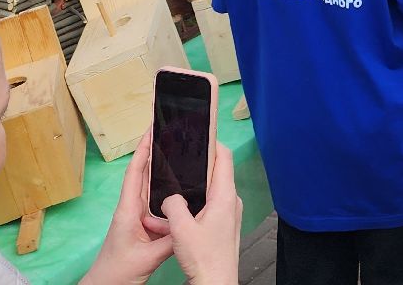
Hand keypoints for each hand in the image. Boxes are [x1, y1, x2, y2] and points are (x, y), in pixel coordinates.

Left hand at [80, 129, 174, 284]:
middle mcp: (131, 210)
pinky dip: (167, 195)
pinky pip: (156, 206)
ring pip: (150, 190)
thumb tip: (191, 222)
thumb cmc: (118, 272)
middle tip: (169, 135)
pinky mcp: (142, 227)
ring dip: (162, 173)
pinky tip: (181, 192)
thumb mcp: (148, 256)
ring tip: (180, 157)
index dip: (143, 150)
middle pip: (143, 175)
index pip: (135, 174)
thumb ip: (170, 240)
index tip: (152, 129)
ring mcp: (136, 218)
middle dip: (154, 153)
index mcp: (128, 211)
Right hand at [160, 141, 242, 284]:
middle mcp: (232, 201)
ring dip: (200, 182)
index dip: (212, 142)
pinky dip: (200, 197)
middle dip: (202, 161)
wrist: (216, 282)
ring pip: (215, 188)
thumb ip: (173, 205)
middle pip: (219, 171)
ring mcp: (230, 212)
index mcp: (225, 196)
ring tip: (179, 178)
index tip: (198, 134)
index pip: (224, 158)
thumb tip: (170, 196)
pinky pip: (213, 202)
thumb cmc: (203, 257)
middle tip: (182, 154)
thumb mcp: (181, 229)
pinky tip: (184, 204)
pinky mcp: (225, 223)